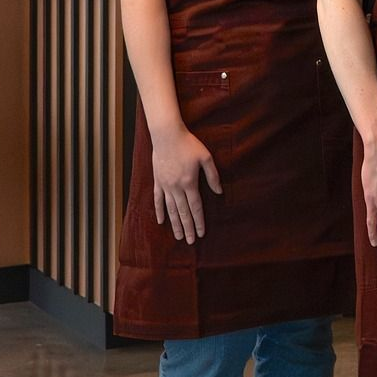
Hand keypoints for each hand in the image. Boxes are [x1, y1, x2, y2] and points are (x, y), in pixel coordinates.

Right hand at [150, 124, 221, 243]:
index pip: (196, 207)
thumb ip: (213, 176)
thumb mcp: (206, 158)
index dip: (199, 221)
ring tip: (179, 236)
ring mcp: (165, 185)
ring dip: (175, 224)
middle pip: (183, 213)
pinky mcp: (157, 181)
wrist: (167, 135)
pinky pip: (157, 200)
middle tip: (191, 242)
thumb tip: (219, 192)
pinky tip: (161, 221)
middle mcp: (176, 188)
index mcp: (190, 183)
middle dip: (188, 228)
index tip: (202, 233)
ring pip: (170, 210)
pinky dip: (160, 211)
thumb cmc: (189, 144)